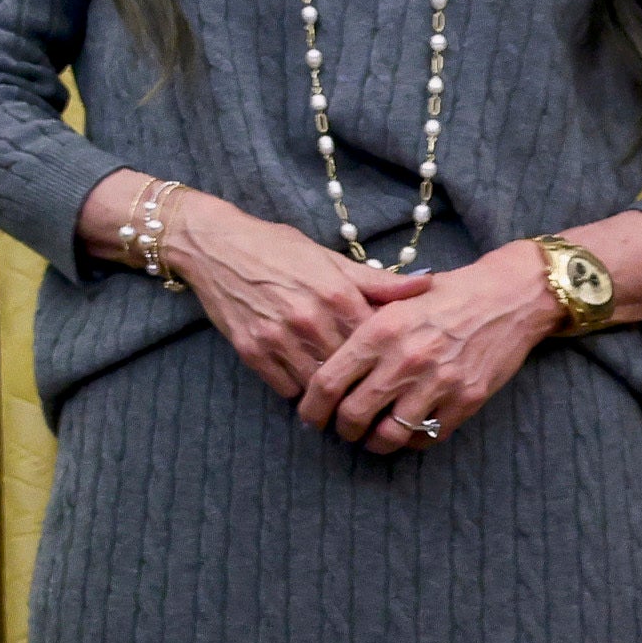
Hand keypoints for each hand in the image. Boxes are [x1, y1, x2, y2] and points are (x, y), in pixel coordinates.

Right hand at [162, 190, 426, 399]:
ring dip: (330, 393)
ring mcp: (277, 337)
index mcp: (335, 294)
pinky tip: (305, 382)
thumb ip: (377, 281)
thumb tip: (428, 285)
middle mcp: (309, 318)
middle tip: (372, 393)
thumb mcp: (329, 257)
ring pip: (318, 385)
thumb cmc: (275, 248)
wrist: (213, 246)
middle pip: (351, 369)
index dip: (387, 357)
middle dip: (361, 381)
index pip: (376, 342)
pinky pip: (286, 387)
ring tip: (341, 396)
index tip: (393, 367)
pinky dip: (298, 389)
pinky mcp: (251, 350)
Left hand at [300, 246, 562, 453]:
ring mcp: (438, 383)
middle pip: (353, 415)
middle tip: (341, 428)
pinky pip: (428, 437)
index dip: (312, 406)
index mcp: (379, 331)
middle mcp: (405, 360)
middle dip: (341, 429)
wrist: (508, 298)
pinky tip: (406, 431)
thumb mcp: (396, 297)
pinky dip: (411, 441)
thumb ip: (361, 322)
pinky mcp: (466, 400)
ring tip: (370, 437)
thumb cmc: (447, 296)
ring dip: (374, 442)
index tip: (310, 415)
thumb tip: (322, 347)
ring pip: (389, 435)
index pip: (328, 381)